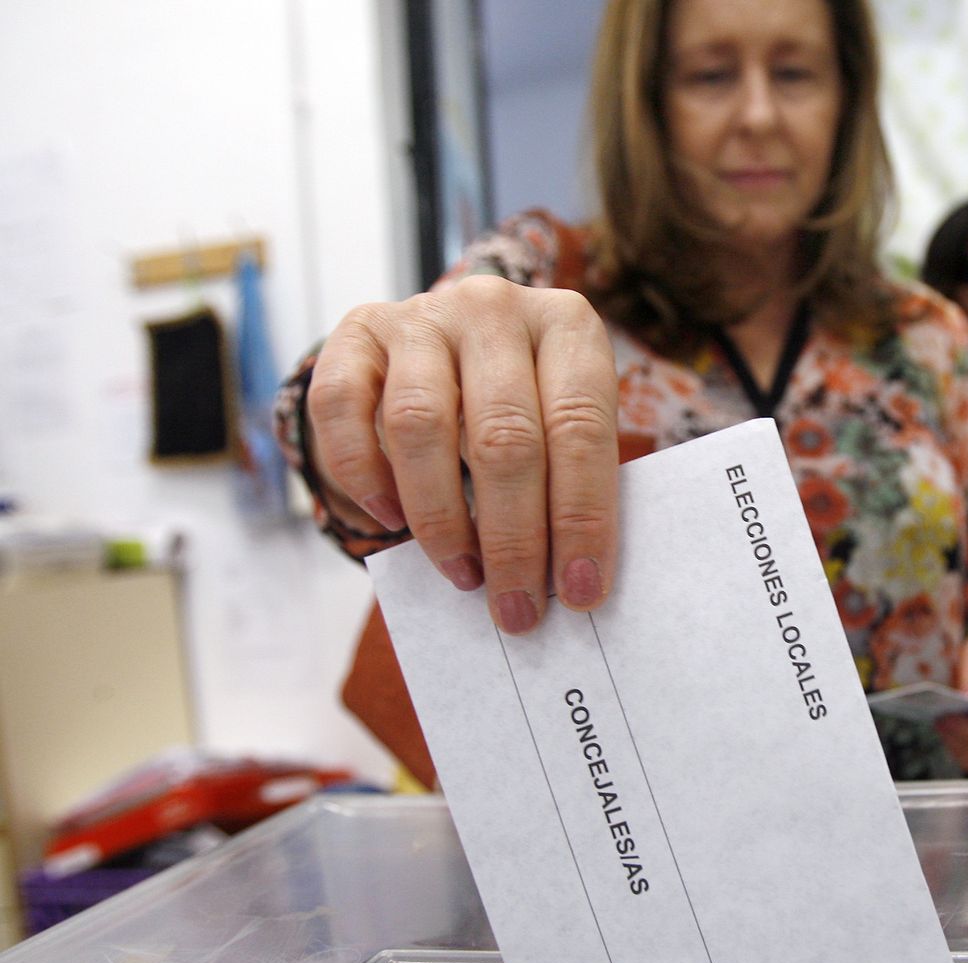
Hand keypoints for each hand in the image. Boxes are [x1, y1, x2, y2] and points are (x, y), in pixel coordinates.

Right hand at [305, 275, 619, 633]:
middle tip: (517, 607)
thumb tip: (570, 583)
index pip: (580, 427)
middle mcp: (495, 307)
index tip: (579, 590)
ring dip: (442, 520)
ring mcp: (422, 315)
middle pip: (505, 436)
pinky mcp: (358, 331)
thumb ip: (571, 481)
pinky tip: (391, 520)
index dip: (581, 517)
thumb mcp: (565, 421)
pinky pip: (342, 408)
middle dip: (514, 539)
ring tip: (464, 575)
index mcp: (568, 324)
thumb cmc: (530, 402)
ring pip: (421, 427)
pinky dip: (363, 475)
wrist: (453, 343)